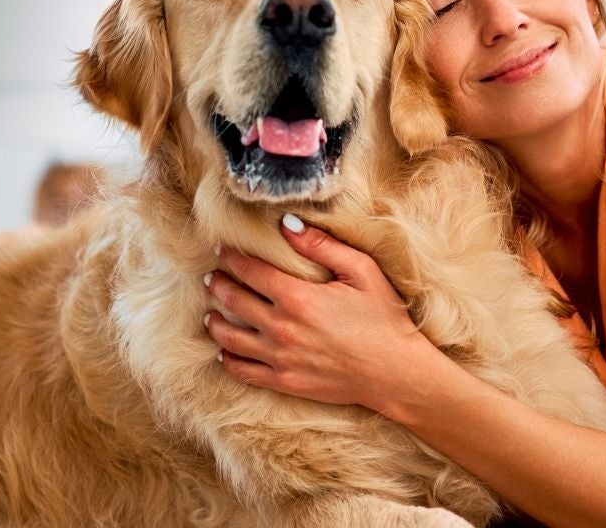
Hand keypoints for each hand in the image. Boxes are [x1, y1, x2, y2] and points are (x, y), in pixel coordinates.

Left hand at [204, 214, 440, 411]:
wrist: (395, 372)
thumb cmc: (383, 318)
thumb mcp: (361, 271)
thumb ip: (322, 245)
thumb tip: (286, 224)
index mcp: (298, 297)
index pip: (251, 271)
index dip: (233, 258)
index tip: (222, 249)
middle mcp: (282, 328)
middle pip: (234, 301)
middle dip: (219, 285)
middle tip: (212, 277)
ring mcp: (280, 358)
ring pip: (231, 338)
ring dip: (215, 323)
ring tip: (210, 314)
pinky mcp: (285, 382)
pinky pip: (244, 371)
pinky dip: (228, 359)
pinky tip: (225, 351)